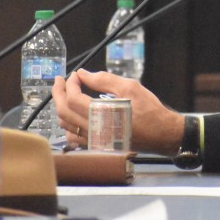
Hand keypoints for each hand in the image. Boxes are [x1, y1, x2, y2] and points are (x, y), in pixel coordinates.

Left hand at [53, 69, 184, 154]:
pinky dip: (68, 125)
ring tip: (65, 95)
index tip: (75, 74)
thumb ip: (104, 79)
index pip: (73, 98)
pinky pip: (73, 137)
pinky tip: (73, 115)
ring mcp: (93, 140)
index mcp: (101, 114)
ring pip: (65, 126)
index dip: (70, 84)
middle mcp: (93, 130)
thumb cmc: (148, 110)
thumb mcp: (129, 87)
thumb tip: (84, 74)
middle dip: (58, 93)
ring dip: (61, 108)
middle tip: (60, 81)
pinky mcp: (97, 146)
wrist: (161, 134)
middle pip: (63, 112)